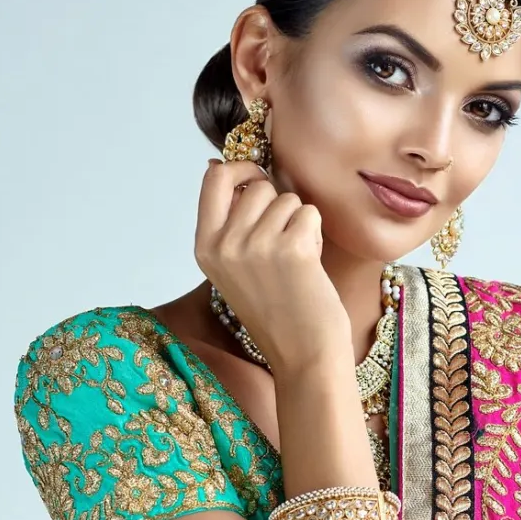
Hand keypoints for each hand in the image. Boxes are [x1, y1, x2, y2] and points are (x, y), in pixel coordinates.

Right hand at [194, 160, 352, 373]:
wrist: (303, 354)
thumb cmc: (276, 310)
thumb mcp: (232, 266)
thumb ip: (227, 221)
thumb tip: (217, 166)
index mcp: (204, 247)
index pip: (213, 179)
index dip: (241, 169)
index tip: (257, 180)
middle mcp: (224, 245)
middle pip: (257, 186)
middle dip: (278, 204)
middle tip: (283, 240)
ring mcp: (255, 246)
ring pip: (287, 198)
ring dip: (299, 222)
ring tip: (296, 258)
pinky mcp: (290, 248)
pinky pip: (309, 213)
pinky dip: (316, 233)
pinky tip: (310, 264)